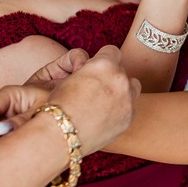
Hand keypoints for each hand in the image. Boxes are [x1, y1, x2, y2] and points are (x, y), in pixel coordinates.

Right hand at [0, 46, 138, 153]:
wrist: (58, 135)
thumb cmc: (55, 106)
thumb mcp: (68, 78)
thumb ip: (86, 69)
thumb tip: (89, 63)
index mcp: (104, 64)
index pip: (112, 51)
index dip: (102, 59)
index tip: (95, 69)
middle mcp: (120, 79)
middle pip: (123, 70)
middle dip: (111, 76)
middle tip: (96, 88)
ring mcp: (127, 99)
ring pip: (132, 87)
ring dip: (121, 91)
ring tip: (103, 101)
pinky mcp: (129, 117)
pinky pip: (130, 108)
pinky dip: (120, 110)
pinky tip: (103, 116)